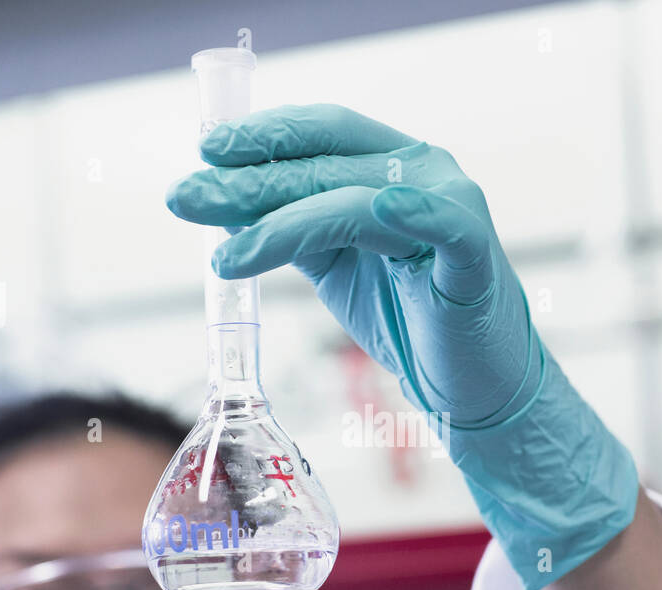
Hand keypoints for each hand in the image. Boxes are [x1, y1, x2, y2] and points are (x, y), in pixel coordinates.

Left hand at [166, 103, 536, 427]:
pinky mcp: (474, 253)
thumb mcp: (337, 265)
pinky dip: (411, 212)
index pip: (324, 133)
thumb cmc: (410, 319)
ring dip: (282, 221)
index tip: (204, 150)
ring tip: (224, 253)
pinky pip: (440, 224)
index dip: (264, 135)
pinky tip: (377, 208)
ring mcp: (452, 207)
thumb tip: (223, 204)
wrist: (472, 383)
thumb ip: (293, 231)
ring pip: (356, 200)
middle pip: (327, 165)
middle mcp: (425, 173)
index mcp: (394, 166)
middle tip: (186, 196)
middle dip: (248, 181)